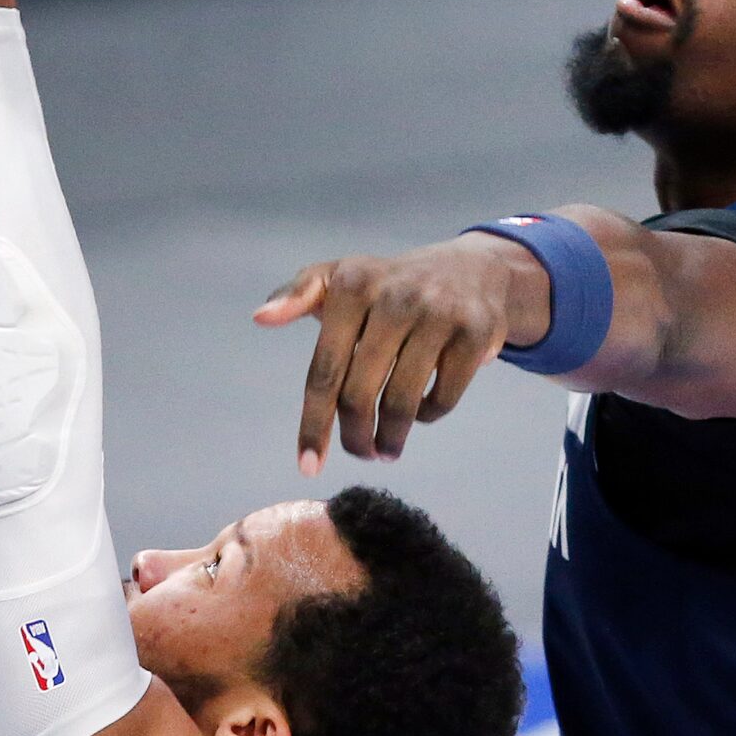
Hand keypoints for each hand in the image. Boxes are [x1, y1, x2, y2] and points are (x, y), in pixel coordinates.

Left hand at [253, 239, 529, 472]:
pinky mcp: (476, 333)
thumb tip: (259, 317)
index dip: (314, 424)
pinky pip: (443, 398)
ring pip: (402, 402)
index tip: (308, 465)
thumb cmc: (392, 285)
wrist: (473, 270)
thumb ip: (299, 294)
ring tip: (387, 449)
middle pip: (360, 394)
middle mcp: (395, 295)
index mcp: (353, 284)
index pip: (324, 370)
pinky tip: (421, 414)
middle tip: (361, 452)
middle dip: (357, 437)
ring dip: (391, 438)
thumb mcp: (344, 277)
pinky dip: (428, 415)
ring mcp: (439, 313)